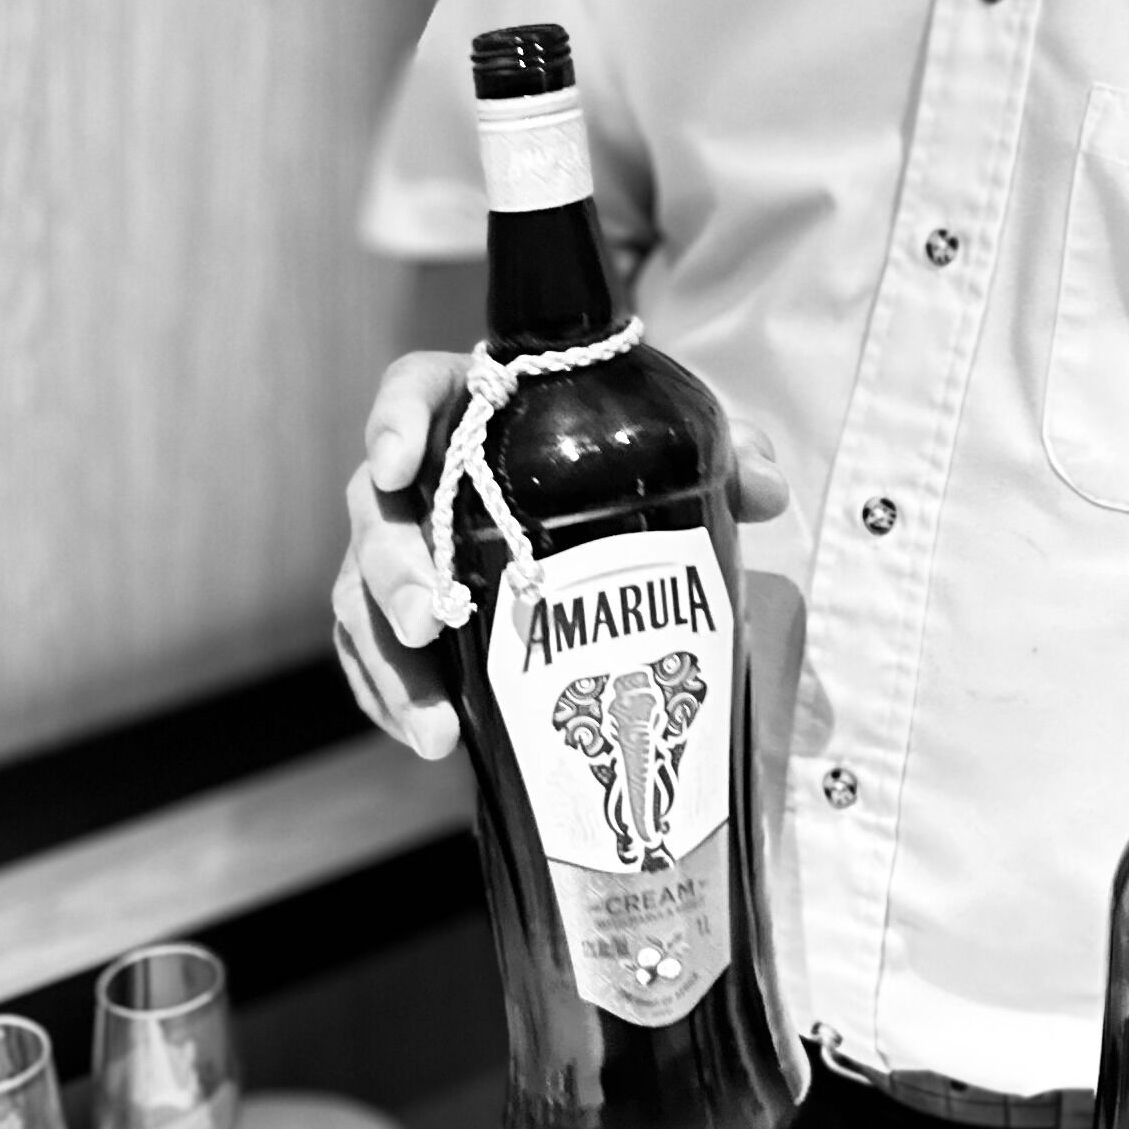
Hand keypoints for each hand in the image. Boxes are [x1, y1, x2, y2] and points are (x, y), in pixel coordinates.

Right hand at [331, 353, 791, 761]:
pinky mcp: (408, 612)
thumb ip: (726, 444)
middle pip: (377, 513)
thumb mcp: (675, 432)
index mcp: (473, 403)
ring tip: (438, 726)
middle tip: (428, 620)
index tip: (397, 462)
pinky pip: (372, 655)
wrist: (608, 484)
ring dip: (391, 662)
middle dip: (394, 569)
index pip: (414, 389)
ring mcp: (408, 547)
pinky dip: (393, 697)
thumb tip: (766, 486)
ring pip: (362, 595)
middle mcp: (424, 475)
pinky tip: (434, 738)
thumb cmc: (623, 442)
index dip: (394, 421)